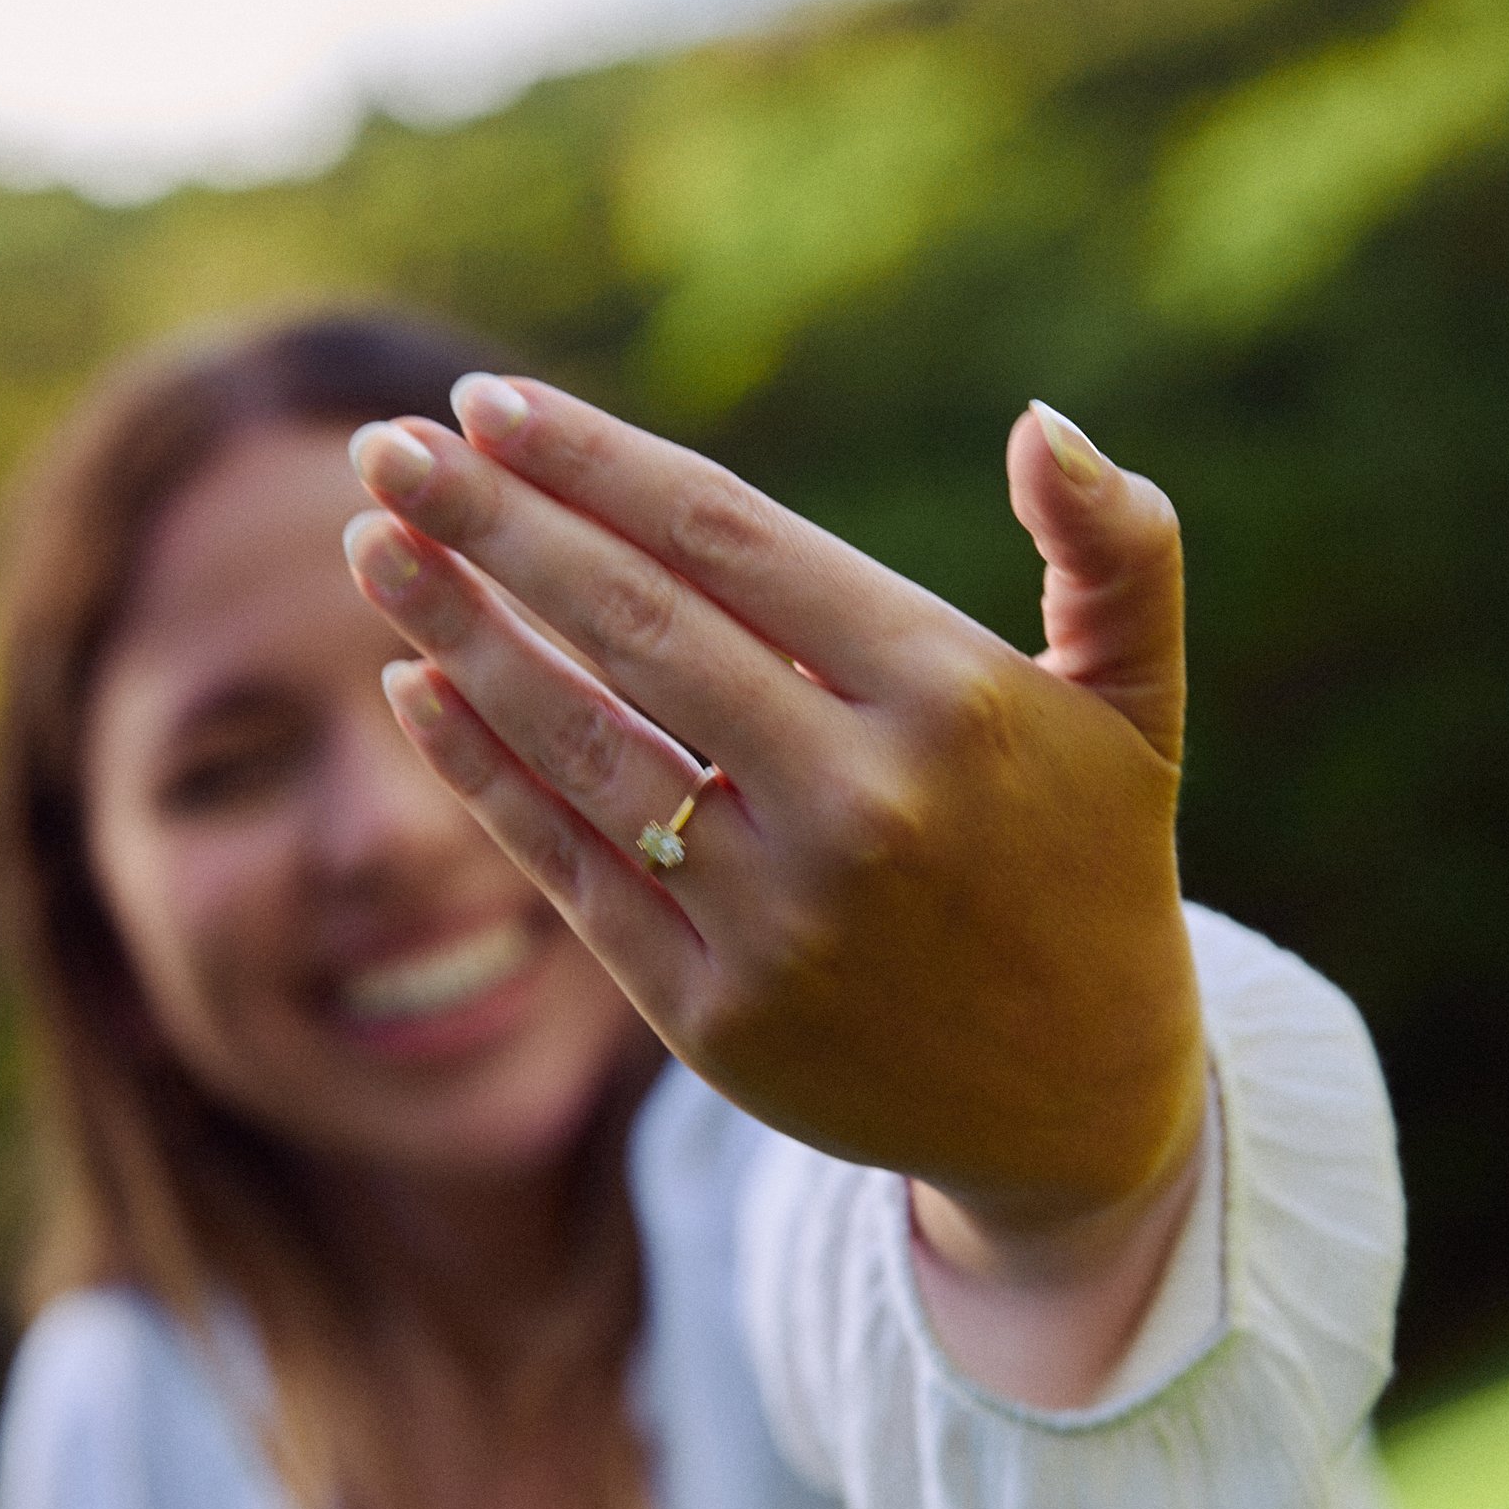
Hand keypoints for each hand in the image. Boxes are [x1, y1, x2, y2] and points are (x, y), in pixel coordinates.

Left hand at [344, 375, 1204, 1295]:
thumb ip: (1116, 553)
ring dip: (458, 633)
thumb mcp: (1137, 705)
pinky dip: (483, 773)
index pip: (728, 540)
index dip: (594, 463)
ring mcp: (780, 917)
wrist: (1082, 1108)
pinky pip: (571, 868)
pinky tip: (412, 685)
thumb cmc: (1091, 865)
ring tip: (370, 545)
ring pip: (582, 743)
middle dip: (492, 523)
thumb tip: (1039, 421)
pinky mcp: (715, 1016)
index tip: (487, 400)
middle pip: (634, 625)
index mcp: (951, 698)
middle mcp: (860, 804)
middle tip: (386, 445)